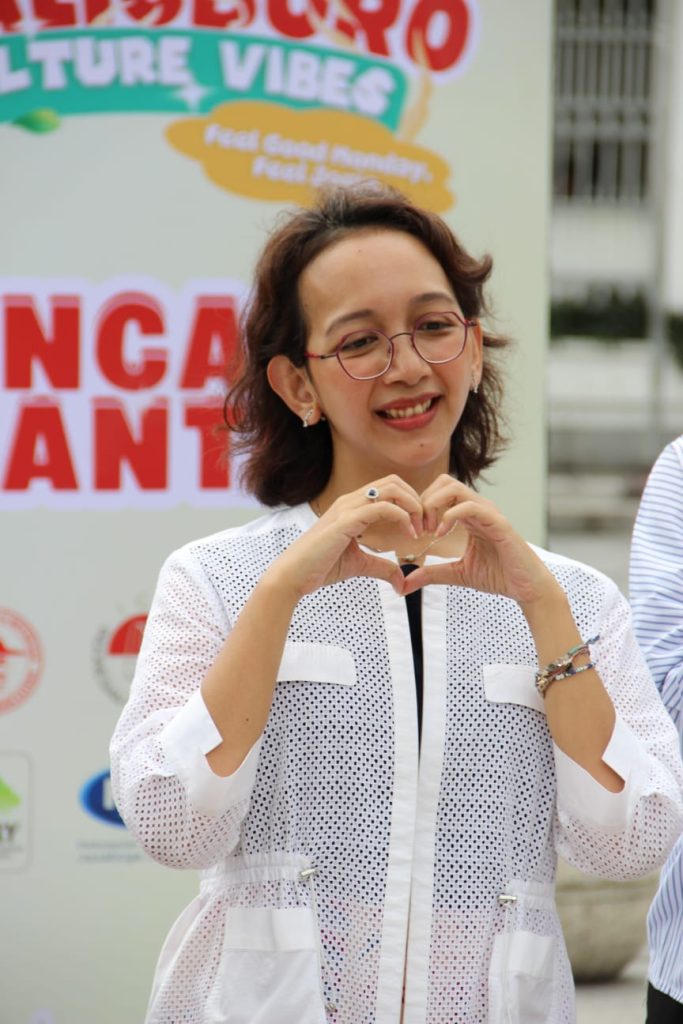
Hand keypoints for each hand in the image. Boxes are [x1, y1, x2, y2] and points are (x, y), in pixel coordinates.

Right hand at [264, 476, 424, 598]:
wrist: (293, 576)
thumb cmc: (319, 567)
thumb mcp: (360, 565)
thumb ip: (382, 567)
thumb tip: (401, 580)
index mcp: (352, 506)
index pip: (389, 488)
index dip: (410, 502)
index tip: (421, 526)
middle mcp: (350, 501)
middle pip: (393, 481)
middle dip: (416, 499)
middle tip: (426, 525)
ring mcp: (347, 508)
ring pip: (390, 488)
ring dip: (413, 505)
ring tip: (420, 529)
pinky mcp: (346, 521)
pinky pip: (382, 507)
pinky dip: (402, 517)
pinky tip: (409, 535)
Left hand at [402, 476, 561, 607]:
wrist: (527, 588)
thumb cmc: (498, 576)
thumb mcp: (457, 574)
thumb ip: (432, 574)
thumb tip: (404, 584)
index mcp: (469, 514)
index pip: (439, 491)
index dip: (421, 506)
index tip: (414, 531)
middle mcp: (478, 508)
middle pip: (444, 482)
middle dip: (424, 501)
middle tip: (419, 528)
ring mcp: (488, 512)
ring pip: (454, 488)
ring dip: (433, 505)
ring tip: (429, 530)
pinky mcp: (497, 522)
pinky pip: (470, 506)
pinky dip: (450, 516)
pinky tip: (441, 534)